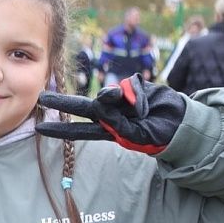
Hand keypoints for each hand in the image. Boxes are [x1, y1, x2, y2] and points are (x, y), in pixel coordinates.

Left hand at [36, 74, 185, 154]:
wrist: (184, 121)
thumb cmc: (160, 134)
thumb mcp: (139, 135)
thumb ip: (120, 122)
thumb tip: (103, 101)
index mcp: (109, 131)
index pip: (80, 130)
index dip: (60, 129)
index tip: (40, 128)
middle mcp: (111, 115)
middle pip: (83, 107)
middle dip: (63, 103)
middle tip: (42, 97)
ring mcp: (122, 100)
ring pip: (108, 96)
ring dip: (116, 99)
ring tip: (139, 111)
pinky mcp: (135, 87)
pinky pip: (130, 87)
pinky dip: (138, 95)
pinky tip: (146, 104)